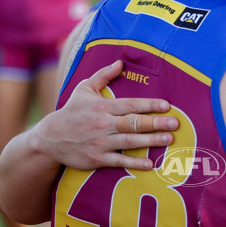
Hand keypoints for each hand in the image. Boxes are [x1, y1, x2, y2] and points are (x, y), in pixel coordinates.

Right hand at [35, 60, 178, 170]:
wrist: (50, 139)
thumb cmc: (71, 112)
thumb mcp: (84, 89)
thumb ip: (103, 75)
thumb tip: (120, 62)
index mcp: (102, 107)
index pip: (130, 105)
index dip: (149, 105)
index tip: (167, 106)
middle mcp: (103, 124)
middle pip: (133, 123)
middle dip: (155, 123)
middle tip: (175, 124)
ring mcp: (100, 142)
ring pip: (130, 142)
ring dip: (150, 141)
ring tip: (168, 139)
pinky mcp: (97, 158)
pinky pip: (119, 161)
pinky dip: (134, 163)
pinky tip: (150, 164)